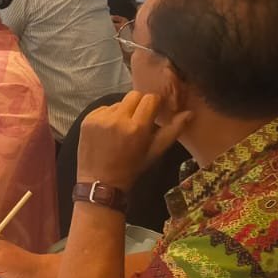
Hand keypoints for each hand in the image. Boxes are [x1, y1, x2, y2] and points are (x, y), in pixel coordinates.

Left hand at [76, 91, 191, 189]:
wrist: (100, 181)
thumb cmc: (131, 168)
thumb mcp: (155, 152)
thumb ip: (173, 131)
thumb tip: (189, 113)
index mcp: (137, 128)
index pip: (150, 99)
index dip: (154, 104)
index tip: (154, 112)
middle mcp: (118, 119)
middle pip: (134, 95)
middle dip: (140, 105)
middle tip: (139, 120)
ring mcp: (100, 118)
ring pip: (119, 102)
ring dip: (124, 111)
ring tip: (123, 129)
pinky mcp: (87, 119)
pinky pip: (104, 108)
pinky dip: (109, 116)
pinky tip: (109, 131)